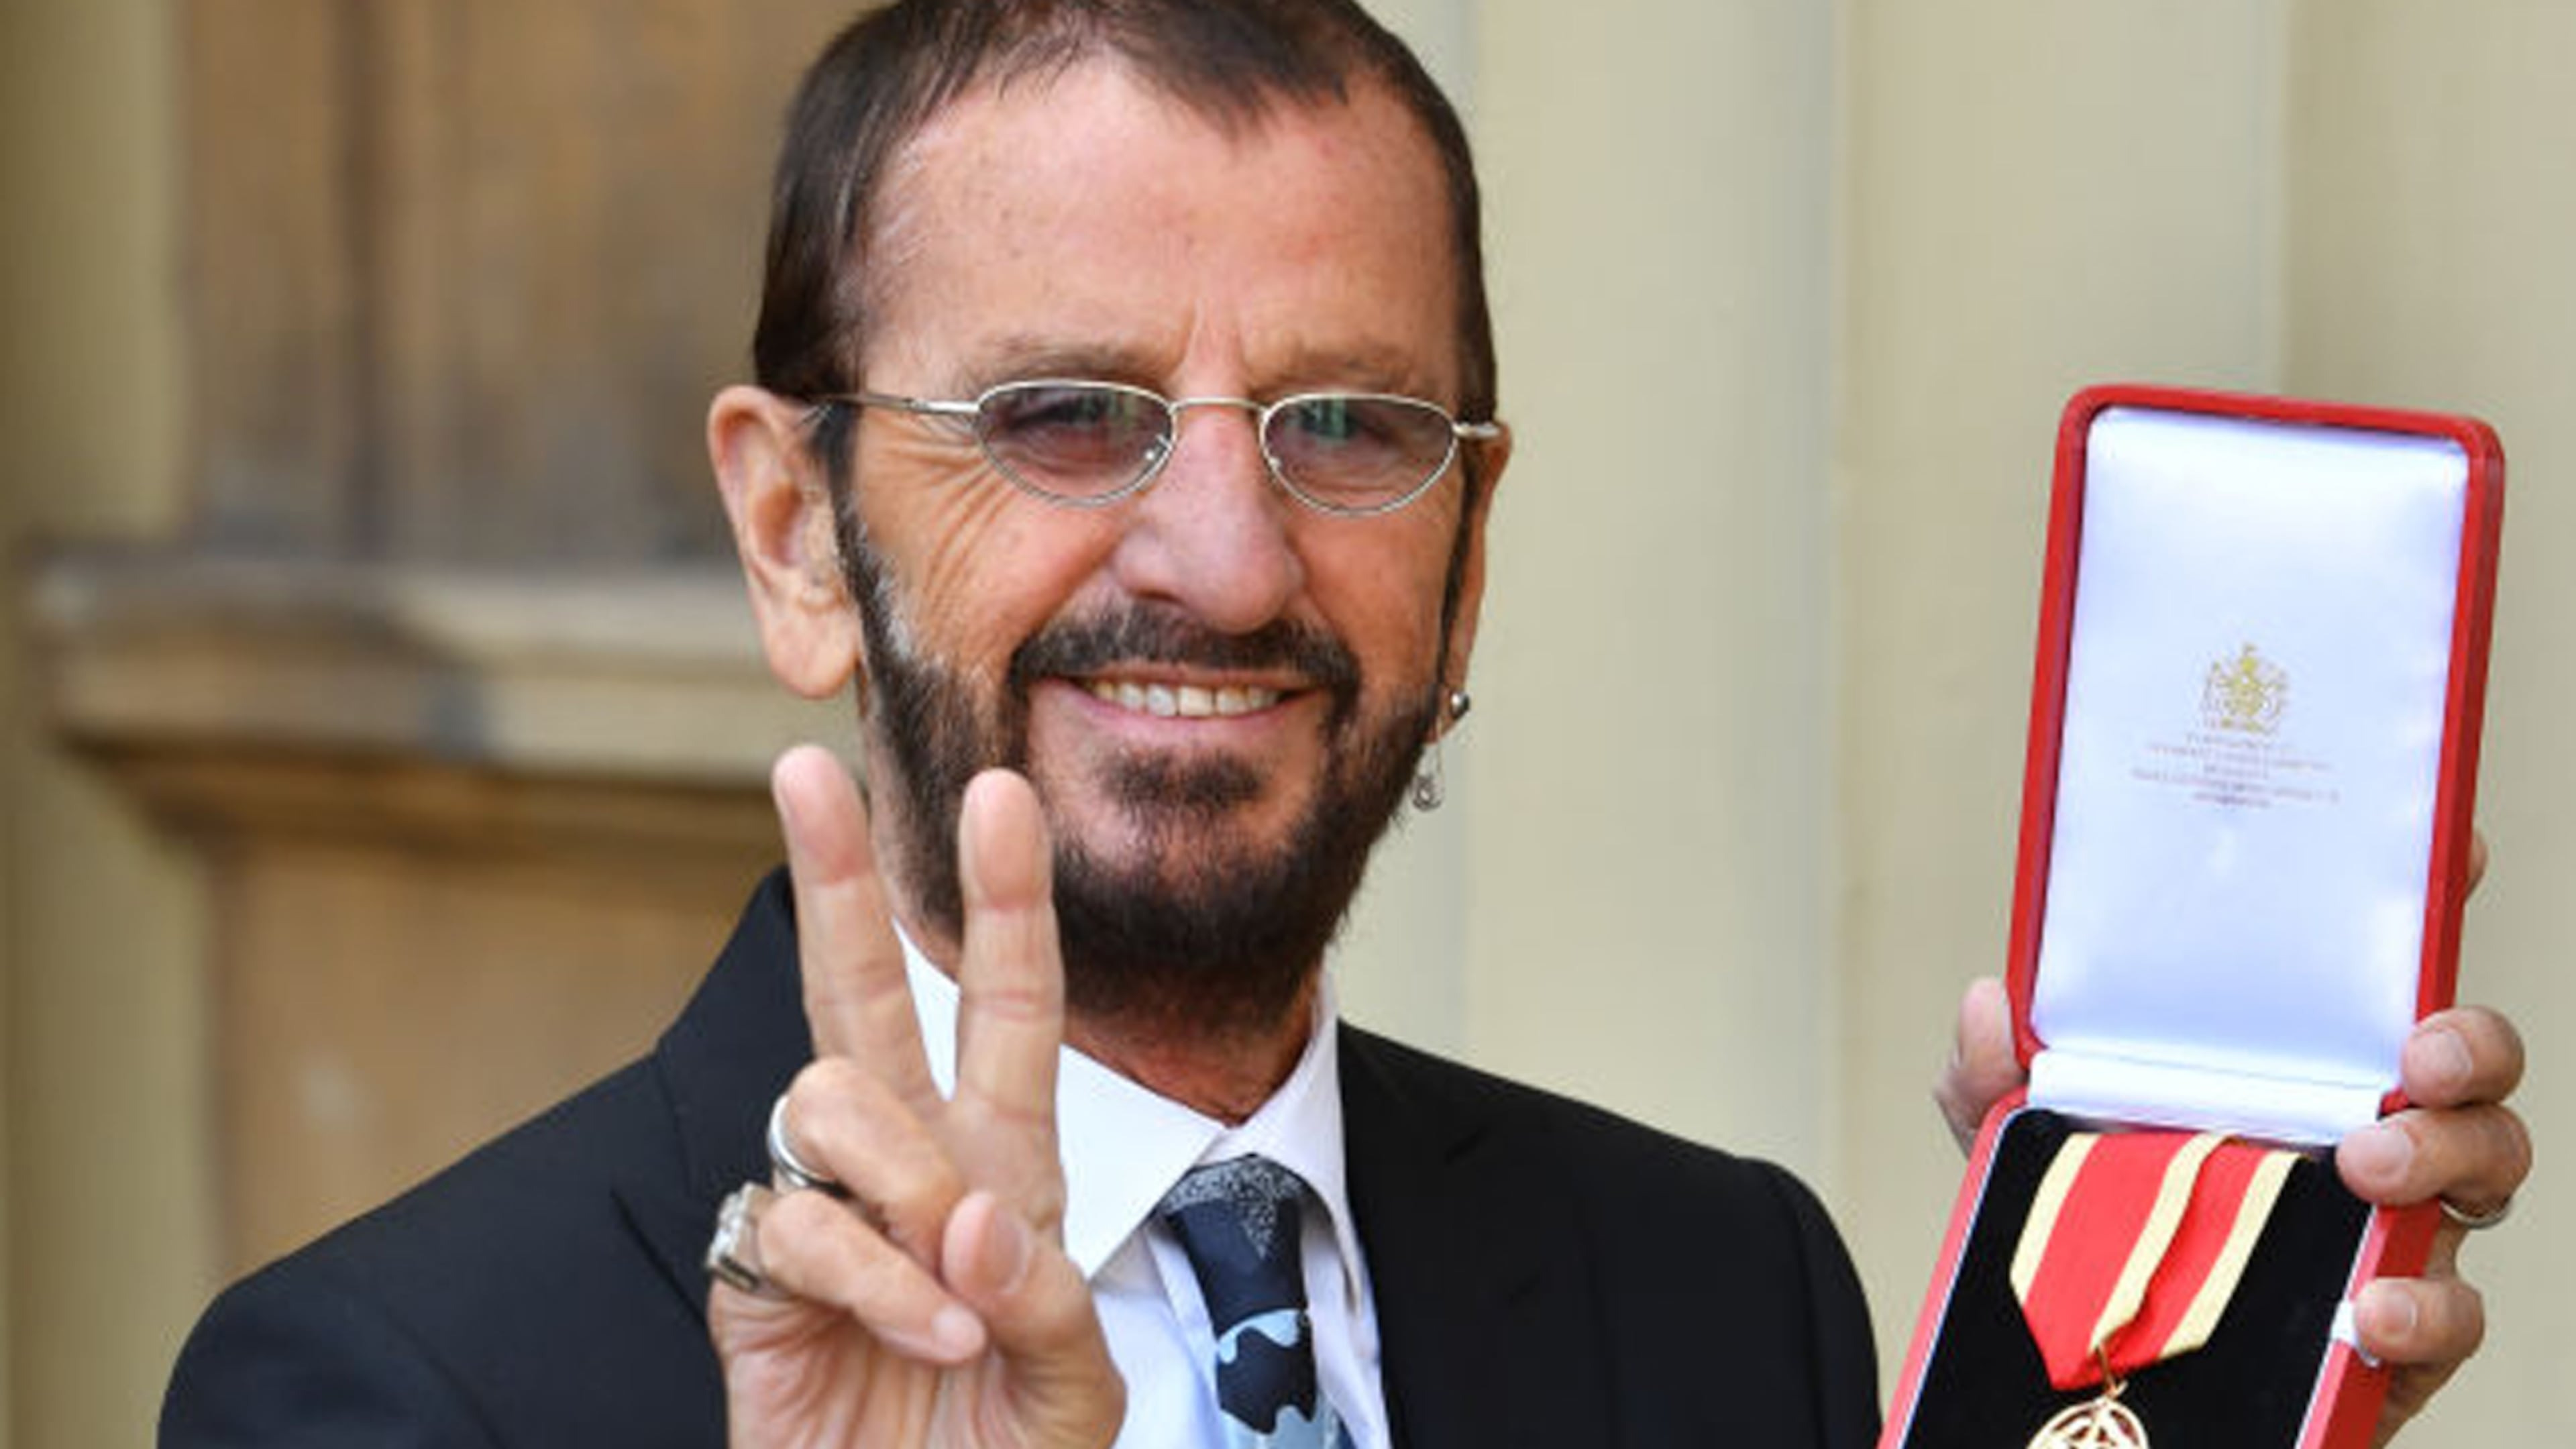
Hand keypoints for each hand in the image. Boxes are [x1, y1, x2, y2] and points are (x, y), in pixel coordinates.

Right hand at [707, 746, 1123, 1447]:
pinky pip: (798, 1218)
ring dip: (905, 1178)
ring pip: (829, 1093)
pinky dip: (874, 1276)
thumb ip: (1047, 1297)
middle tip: (801, 768)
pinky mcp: (755, 1279)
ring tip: (958, 1294)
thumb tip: (977, 1212)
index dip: (1005, 902)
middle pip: (863, 992)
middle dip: (835, 879)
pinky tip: (924, 1334)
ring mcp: (827, 1214)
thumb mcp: (1074, 1389)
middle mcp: (912, 1167)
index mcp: (1005, 1166)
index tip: (1001, 792)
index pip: (1007, 1009)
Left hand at [1932, 836, 2528, 1445]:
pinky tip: (2371, 1309)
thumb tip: (1988, 1004)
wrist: (2113, 1382)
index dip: (2424, 906)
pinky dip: (2425, 1310)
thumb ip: (1997, 1079)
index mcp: (2295, 1064)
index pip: (2378, 972)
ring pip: (2488, 1168)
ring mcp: (2395, 1225)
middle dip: (2466, 1043)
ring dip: (2446, 1156)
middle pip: (2469, 1064)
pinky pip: (2452, 1313)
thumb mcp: (2032, 1145)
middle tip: (2412, 1059)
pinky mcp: (2401, 1326)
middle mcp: (2365, 1128)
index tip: (2446, 854)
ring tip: (2370, 1165)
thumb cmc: (2106, 1232)